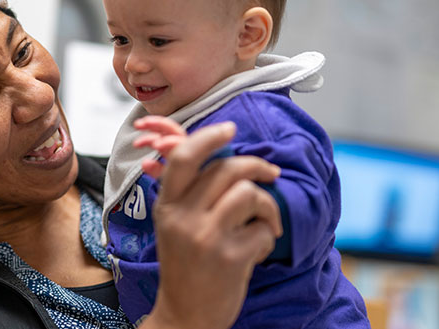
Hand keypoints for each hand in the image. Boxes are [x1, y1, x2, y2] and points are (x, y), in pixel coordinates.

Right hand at [138, 122, 283, 328]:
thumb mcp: (173, 226)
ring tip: (266, 221)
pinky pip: (262, 230)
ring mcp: (207, 238)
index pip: (184, 157)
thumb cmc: (184, 268)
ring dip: (268, 205)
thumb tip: (220, 156)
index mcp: (166, 206)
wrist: (185, 317)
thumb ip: (189, 193)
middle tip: (271, 174)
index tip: (230, 128)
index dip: (209, 136)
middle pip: (227, 169)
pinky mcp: (231, 258)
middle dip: (258, 167)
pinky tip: (257, 250)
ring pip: (249, 193)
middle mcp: (183, 218)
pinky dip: (267, 237)